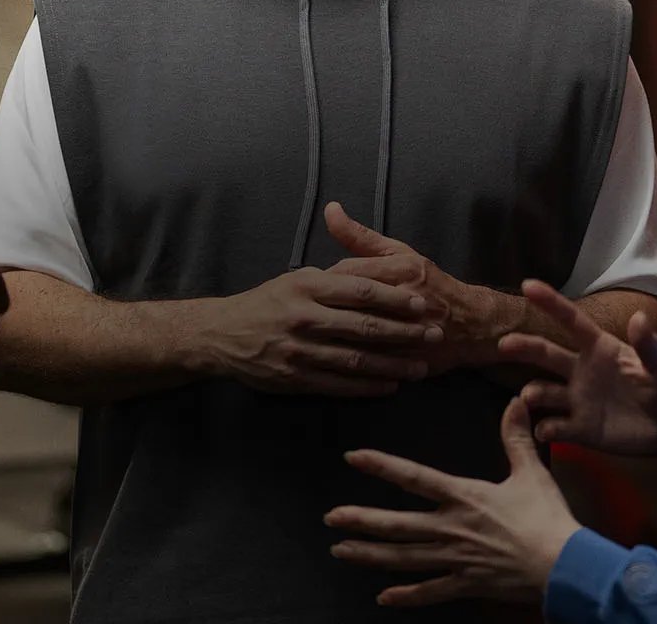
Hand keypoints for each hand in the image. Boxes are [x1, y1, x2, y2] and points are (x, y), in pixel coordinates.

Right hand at [207, 263, 446, 398]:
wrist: (222, 334)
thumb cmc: (267, 302)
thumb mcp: (296, 279)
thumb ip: (334, 277)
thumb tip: (375, 269)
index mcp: (306, 287)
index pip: (360, 291)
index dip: (395, 297)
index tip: (422, 302)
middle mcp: (303, 318)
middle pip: (364, 327)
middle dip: (404, 332)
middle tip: (434, 335)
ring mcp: (299, 351)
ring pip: (355, 360)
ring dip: (393, 365)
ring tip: (420, 367)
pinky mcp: (294, 378)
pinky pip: (338, 385)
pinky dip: (367, 387)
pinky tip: (389, 385)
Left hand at [325, 202, 500, 371]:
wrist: (471, 323)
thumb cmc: (430, 284)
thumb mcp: (399, 253)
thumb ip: (361, 236)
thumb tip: (330, 209)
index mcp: (402, 268)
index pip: (349, 272)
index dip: (323, 281)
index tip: (310, 288)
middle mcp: (407, 296)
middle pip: (350, 303)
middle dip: (325, 308)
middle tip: (310, 312)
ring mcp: (409, 329)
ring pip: (359, 334)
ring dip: (335, 335)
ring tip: (320, 333)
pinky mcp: (409, 356)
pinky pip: (371, 360)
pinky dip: (350, 358)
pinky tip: (335, 356)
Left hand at [326, 397, 580, 607]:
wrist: (564, 564)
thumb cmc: (547, 517)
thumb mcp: (532, 472)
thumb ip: (516, 438)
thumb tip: (515, 400)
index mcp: (464, 497)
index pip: (413, 477)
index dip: (381, 465)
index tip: (353, 457)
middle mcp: (451, 527)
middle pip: (397, 524)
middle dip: (361, 521)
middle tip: (330, 518)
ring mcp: (455, 559)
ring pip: (403, 558)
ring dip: (370, 554)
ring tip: (341, 550)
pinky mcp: (466, 584)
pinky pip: (430, 591)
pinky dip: (407, 596)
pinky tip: (384, 597)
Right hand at [498, 279, 656, 454]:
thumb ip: (648, 346)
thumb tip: (638, 317)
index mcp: (600, 349)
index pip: (571, 321)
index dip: (551, 302)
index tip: (527, 284)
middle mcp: (581, 370)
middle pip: (545, 354)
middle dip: (523, 347)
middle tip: (504, 345)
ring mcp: (578, 399)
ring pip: (543, 391)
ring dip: (533, 393)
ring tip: (528, 398)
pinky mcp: (580, 428)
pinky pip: (555, 427)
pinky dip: (546, 429)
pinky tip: (544, 430)